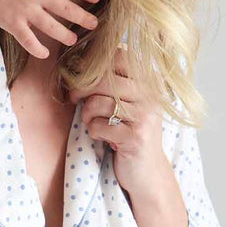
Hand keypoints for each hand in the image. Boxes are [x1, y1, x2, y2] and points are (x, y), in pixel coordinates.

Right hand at [0, 0, 100, 57]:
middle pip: (66, 8)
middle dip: (82, 17)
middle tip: (94, 24)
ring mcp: (26, 10)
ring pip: (51, 26)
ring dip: (64, 34)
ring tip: (73, 39)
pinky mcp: (14, 23)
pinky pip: (29, 40)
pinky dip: (37, 49)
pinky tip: (45, 53)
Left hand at [68, 46, 167, 200]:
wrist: (147, 171)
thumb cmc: (130, 132)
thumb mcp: (127, 102)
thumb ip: (112, 81)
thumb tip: (77, 61)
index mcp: (149, 81)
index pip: (118, 55)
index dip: (92, 62)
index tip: (80, 74)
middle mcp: (150, 95)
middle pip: (102, 78)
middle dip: (80, 89)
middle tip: (74, 98)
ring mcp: (145, 116)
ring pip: (97, 103)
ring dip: (86, 114)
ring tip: (92, 122)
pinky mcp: (136, 137)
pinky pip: (98, 126)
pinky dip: (93, 132)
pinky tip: (103, 137)